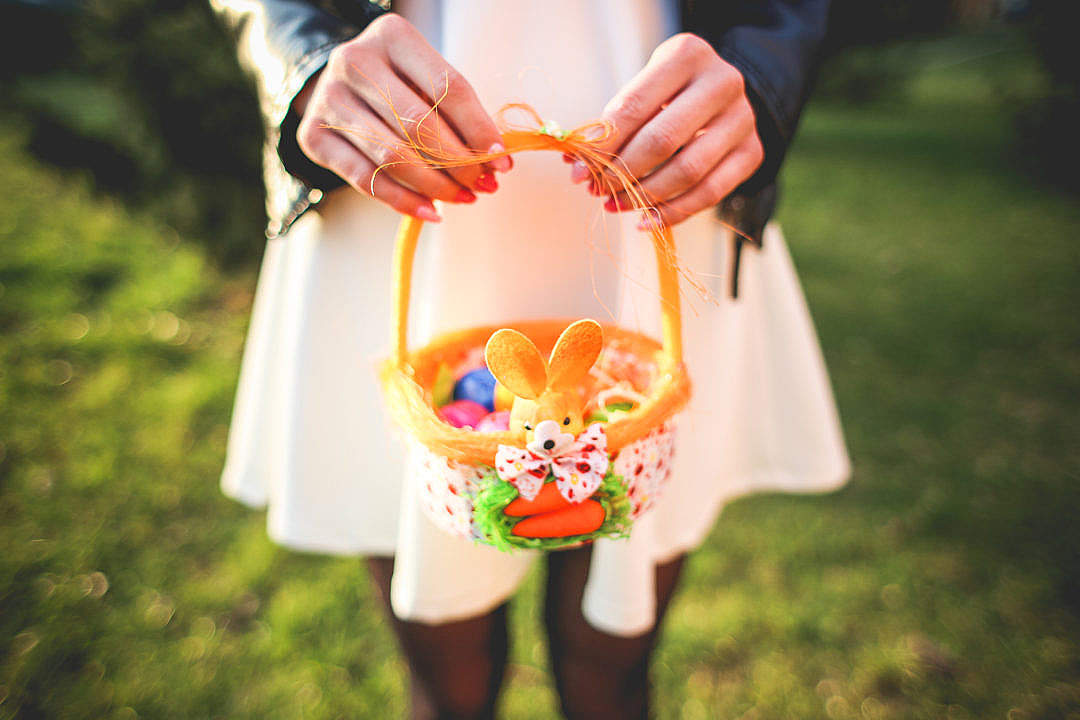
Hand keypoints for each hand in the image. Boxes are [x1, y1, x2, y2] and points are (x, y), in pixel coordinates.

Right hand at [294, 13, 510, 221]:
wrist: (339, 84)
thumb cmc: (397, 83)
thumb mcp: (426, 79)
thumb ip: (457, 111)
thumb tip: (494, 159)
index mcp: (391, 35)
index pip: (447, 88)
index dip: (479, 129)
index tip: (502, 161)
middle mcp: (354, 61)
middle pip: (419, 125)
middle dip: (459, 163)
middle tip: (483, 185)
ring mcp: (329, 98)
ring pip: (392, 156)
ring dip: (436, 186)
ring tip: (463, 198)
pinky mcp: (313, 136)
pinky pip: (366, 179)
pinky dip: (403, 201)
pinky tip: (431, 211)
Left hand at [579, 33, 763, 227]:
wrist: (723, 95)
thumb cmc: (670, 93)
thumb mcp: (642, 91)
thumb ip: (612, 125)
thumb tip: (576, 168)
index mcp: (687, 55)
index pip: (634, 106)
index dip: (603, 145)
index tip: (577, 172)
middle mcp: (722, 82)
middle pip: (662, 141)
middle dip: (622, 173)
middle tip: (598, 190)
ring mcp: (743, 119)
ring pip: (687, 171)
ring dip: (644, 196)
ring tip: (615, 204)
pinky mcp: (752, 152)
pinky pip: (710, 193)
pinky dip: (673, 213)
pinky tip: (645, 220)